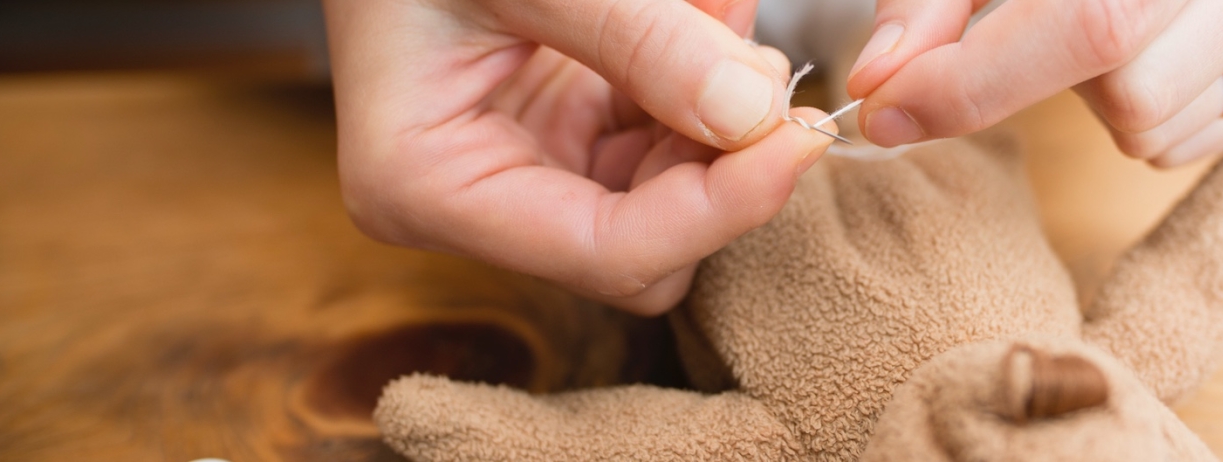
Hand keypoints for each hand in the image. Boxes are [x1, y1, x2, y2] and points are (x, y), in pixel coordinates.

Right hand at [323, 0, 837, 314]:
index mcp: (425, 185)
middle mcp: (471, 199)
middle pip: (649, 244)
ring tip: (732, 18)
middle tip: (772, 74)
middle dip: (722, 167)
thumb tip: (753, 112)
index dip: (717, 209)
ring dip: (724, 116)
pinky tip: (714, 19)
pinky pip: (660, 136)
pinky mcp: (561, 126)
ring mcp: (520, 165)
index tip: (797, 138)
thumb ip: (636, 36)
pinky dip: (704, 84)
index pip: (605, 252)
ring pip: (668, 194)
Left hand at [845, 0, 1222, 166]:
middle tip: (1031, 21)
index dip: (975, 82)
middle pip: (1128, 95)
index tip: (886, 109)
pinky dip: (1144, 109)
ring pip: (1158, 130)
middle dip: (1048, 78)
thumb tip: (880, 84)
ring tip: (1098, 18)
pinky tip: (1144, 44)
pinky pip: (1196, 139)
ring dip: (1095, 97)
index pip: (1092, 24)